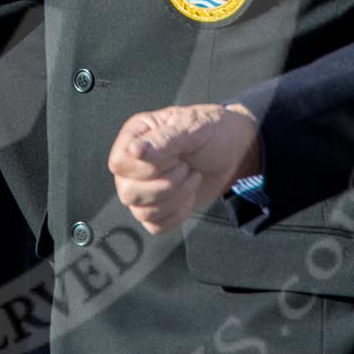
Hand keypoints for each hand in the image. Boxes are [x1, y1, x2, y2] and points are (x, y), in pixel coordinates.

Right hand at [107, 102, 261, 233]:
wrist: (235, 153)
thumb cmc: (213, 132)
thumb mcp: (192, 128)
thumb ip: (163, 140)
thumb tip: (134, 151)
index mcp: (136, 136)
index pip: (119, 164)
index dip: (147, 168)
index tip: (175, 157)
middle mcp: (134, 163)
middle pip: (127, 192)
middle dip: (165, 185)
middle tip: (185, 168)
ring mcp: (144, 187)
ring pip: (141, 211)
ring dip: (174, 199)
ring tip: (190, 179)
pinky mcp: (158, 207)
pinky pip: (154, 225)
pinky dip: (176, 215)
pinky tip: (188, 197)